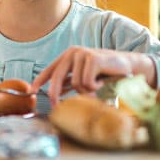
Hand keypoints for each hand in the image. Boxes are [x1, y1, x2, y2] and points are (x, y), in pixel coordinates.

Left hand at [31, 47, 154, 105]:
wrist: (128, 66)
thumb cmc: (105, 73)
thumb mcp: (84, 77)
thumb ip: (70, 82)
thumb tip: (56, 93)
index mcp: (68, 56)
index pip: (50, 69)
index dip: (40, 80)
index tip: (31, 91)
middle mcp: (73, 52)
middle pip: (58, 77)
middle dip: (55, 94)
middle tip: (56, 107)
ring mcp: (82, 54)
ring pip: (75, 83)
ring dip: (87, 90)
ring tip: (96, 85)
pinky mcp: (92, 58)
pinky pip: (87, 82)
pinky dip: (95, 86)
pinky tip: (102, 81)